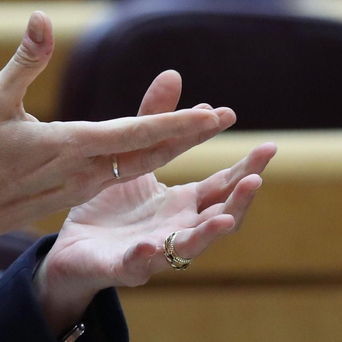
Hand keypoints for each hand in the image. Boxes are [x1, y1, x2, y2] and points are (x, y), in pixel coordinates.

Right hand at [0, 11, 234, 242]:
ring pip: (138, 166)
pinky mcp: (74, 194)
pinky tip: (156, 146)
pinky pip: (120, 175)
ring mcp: (82, 187)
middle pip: (150, 154)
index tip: (214, 114)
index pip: (136, 133)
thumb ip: (25, 59)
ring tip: (200, 126)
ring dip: (172, 147)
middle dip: (190, 136)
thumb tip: (41, 17)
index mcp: (70, 146)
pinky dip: (146, 158)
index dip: (178, 123)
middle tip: (228, 117)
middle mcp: (85, 171)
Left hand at [33, 69, 275, 331]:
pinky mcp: (120, 268)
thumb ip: (153, 120)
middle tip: (256, 179)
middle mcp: (177, 229)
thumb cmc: (112, 206)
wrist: (74, 250)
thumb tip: (174, 74)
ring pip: (188, 247)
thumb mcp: (133, 157)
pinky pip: (135, 265)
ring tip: (223, 218)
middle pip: (218, 217)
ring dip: (208, 233)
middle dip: (239, 201)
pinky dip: (144, 257)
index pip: (223, 186)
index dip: (246, 169)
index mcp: (183, 205)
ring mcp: (154, 252)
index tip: (268, 147)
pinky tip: (148, 246)